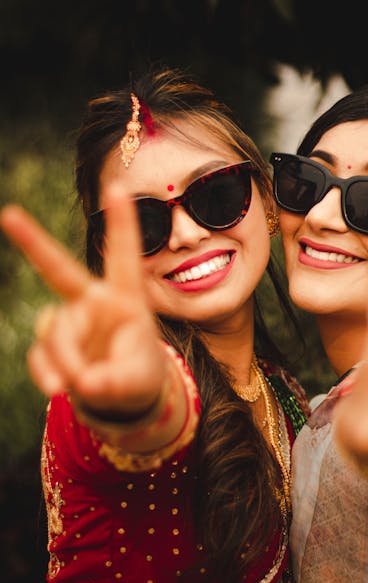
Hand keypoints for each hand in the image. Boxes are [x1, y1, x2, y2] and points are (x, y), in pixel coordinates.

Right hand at [0, 185, 166, 415]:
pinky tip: (58, 388)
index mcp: (124, 299)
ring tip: (81, 384)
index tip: (117, 186)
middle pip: (59, 270)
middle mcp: (92, 302)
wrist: (120, 395)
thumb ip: (116, 382)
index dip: (121, 223)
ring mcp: (68, 320)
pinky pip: (40, 354)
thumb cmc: (139, 376)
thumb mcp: (139, 381)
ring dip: (64, 360)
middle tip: (9, 214)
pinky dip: (47, 373)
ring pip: (54, 332)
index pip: (122, 257)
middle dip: (33, 242)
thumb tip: (84, 385)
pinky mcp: (50, 343)